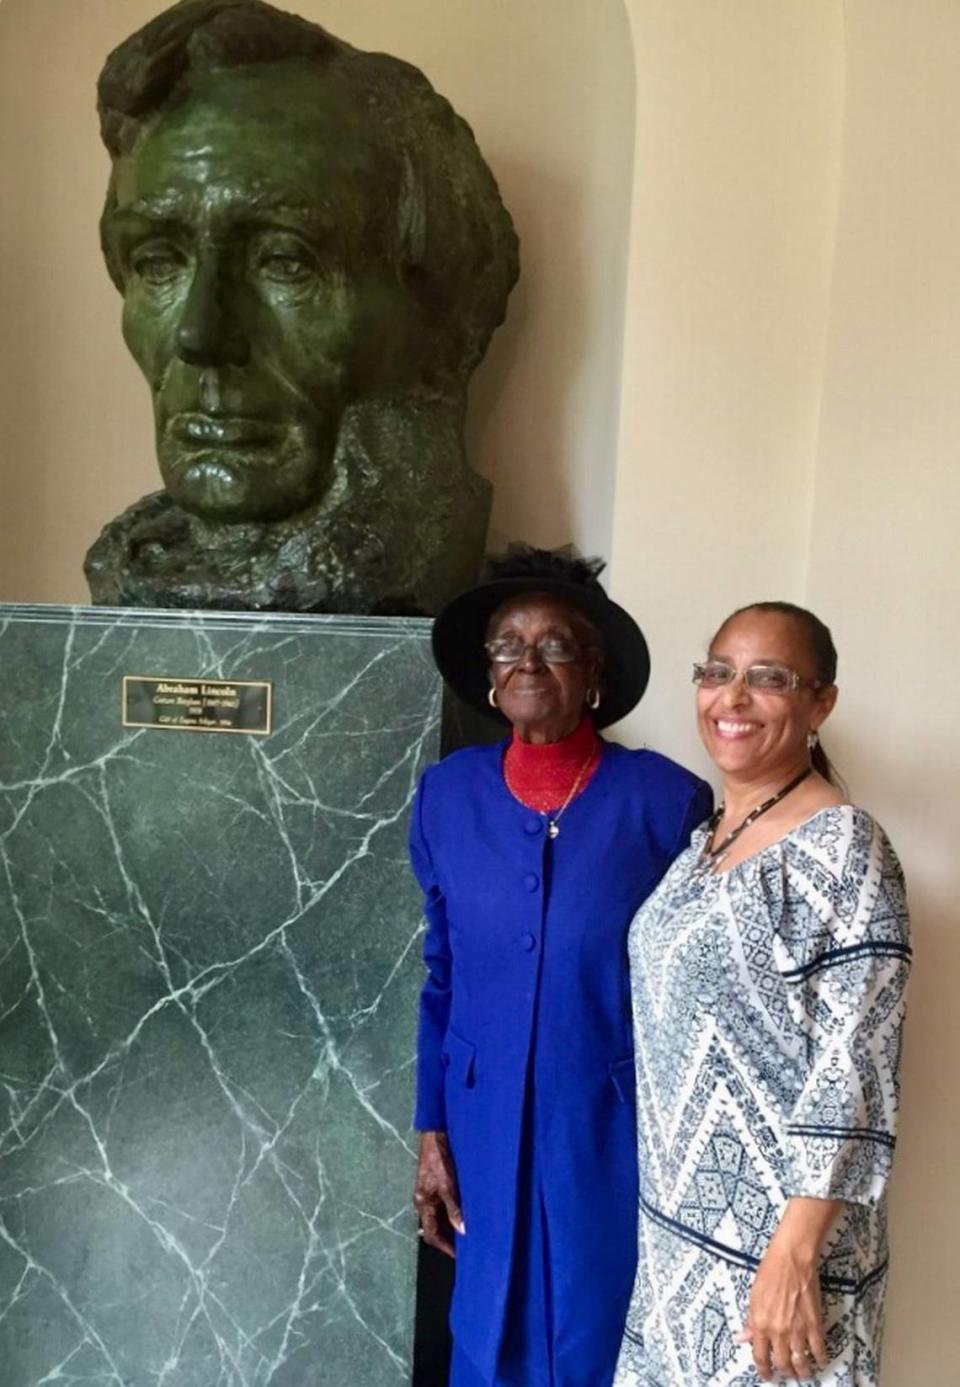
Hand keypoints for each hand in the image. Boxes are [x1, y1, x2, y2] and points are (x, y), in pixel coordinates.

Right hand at [413, 1130, 464, 1257]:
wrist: (436, 1135)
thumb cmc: (439, 1160)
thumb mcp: (448, 1185)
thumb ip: (454, 1208)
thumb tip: (462, 1230)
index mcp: (423, 1204)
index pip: (431, 1234)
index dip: (445, 1247)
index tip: (460, 1256)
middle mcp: (424, 1201)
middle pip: (435, 1227)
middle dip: (450, 1238)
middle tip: (468, 1245)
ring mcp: (429, 1192)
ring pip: (441, 1216)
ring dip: (453, 1224)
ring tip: (471, 1231)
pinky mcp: (436, 1184)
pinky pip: (444, 1205)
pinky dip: (454, 1212)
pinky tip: (467, 1212)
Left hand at [741, 1198, 838, 1380]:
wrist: (792, 1258)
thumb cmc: (770, 1272)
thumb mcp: (753, 1296)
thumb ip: (750, 1321)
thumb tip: (743, 1338)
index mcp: (760, 1324)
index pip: (760, 1357)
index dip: (764, 1370)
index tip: (767, 1376)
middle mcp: (778, 1331)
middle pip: (782, 1363)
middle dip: (785, 1372)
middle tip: (787, 1373)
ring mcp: (797, 1330)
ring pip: (801, 1361)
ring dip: (802, 1371)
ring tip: (803, 1373)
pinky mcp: (814, 1324)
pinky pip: (819, 1349)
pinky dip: (820, 1358)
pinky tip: (820, 1361)